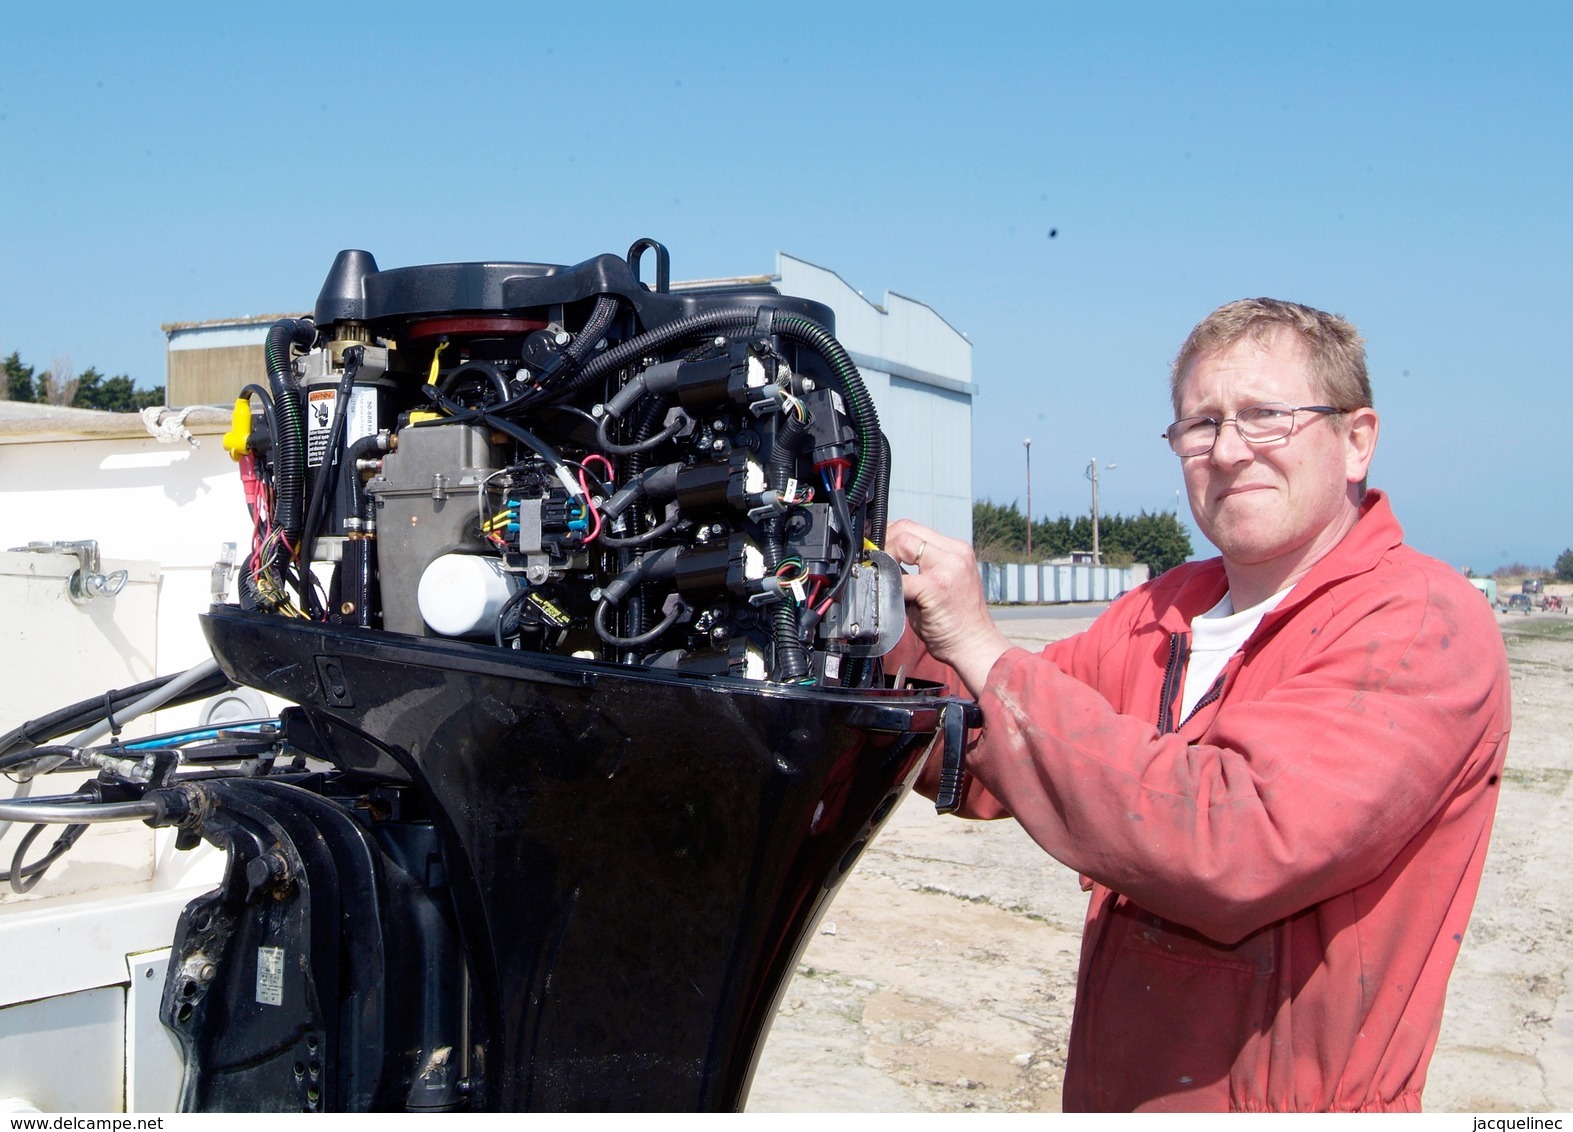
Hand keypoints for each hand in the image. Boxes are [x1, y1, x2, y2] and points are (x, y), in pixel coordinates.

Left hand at [886, 518, 1011, 695]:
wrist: (975, 646)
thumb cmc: (957, 622)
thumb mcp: (939, 585)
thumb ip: (916, 571)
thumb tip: (885, 563)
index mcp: (956, 551)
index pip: (915, 528)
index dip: (890, 534)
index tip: (876, 547)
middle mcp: (955, 554)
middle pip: (907, 529)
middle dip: (883, 541)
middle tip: (872, 559)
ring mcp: (948, 568)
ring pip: (904, 543)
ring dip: (885, 557)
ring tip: (880, 574)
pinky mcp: (937, 586)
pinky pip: (901, 578)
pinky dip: (888, 584)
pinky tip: (887, 593)